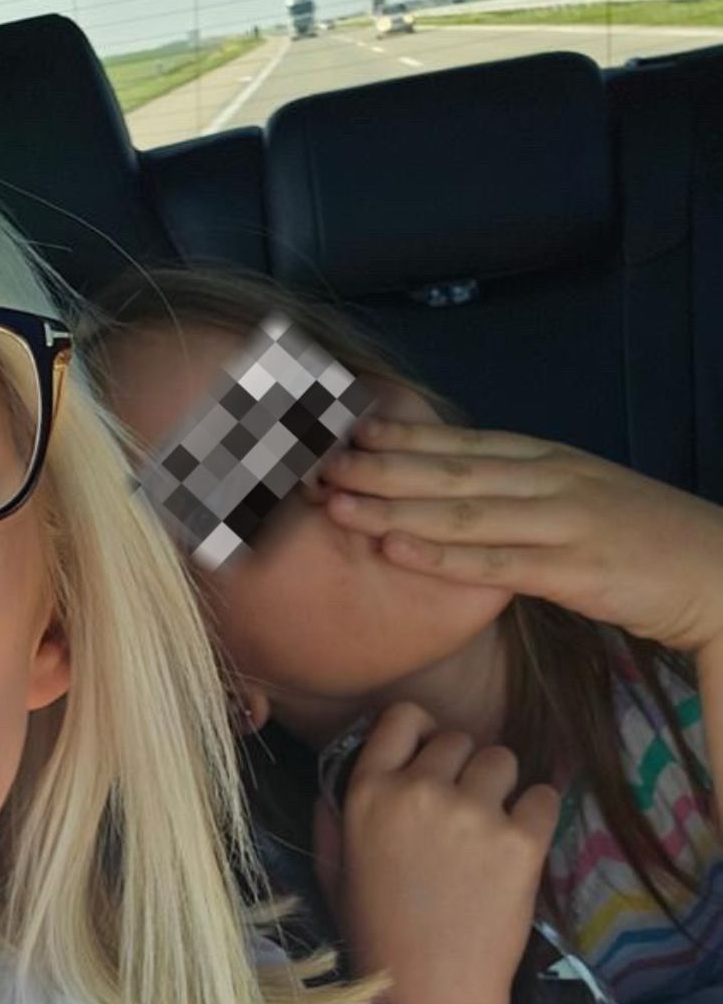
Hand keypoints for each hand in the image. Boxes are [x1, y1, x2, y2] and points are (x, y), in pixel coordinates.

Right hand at [314, 702, 558, 1003]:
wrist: (430, 998)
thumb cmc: (375, 940)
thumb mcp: (333, 875)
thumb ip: (332, 820)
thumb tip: (338, 781)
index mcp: (367, 795)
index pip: (403, 717)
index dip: (422, 732)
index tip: (430, 759)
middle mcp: (418, 792)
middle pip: (459, 739)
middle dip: (463, 769)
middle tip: (461, 815)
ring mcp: (472, 814)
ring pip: (503, 760)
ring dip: (501, 788)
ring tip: (491, 832)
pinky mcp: (520, 841)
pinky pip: (544, 796)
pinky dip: (537, 816)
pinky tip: (518, 851)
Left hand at [320, 417, 722, 656]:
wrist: (715, 571)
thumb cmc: (642, 541)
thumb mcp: (578, 500)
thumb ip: (524, 492)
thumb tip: (467, 491)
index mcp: (549, 460)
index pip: (463, 443)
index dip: (403, 437)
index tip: (348, 432)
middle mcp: (550, 480)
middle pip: (450, 471)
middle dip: (379, 469)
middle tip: (320, 466)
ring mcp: (561, 521)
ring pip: (462, 512)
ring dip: (393, 509)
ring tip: (338, 505)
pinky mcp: (572, 569)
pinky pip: (494, 563)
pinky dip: (440, 557)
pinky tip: (394, 551)